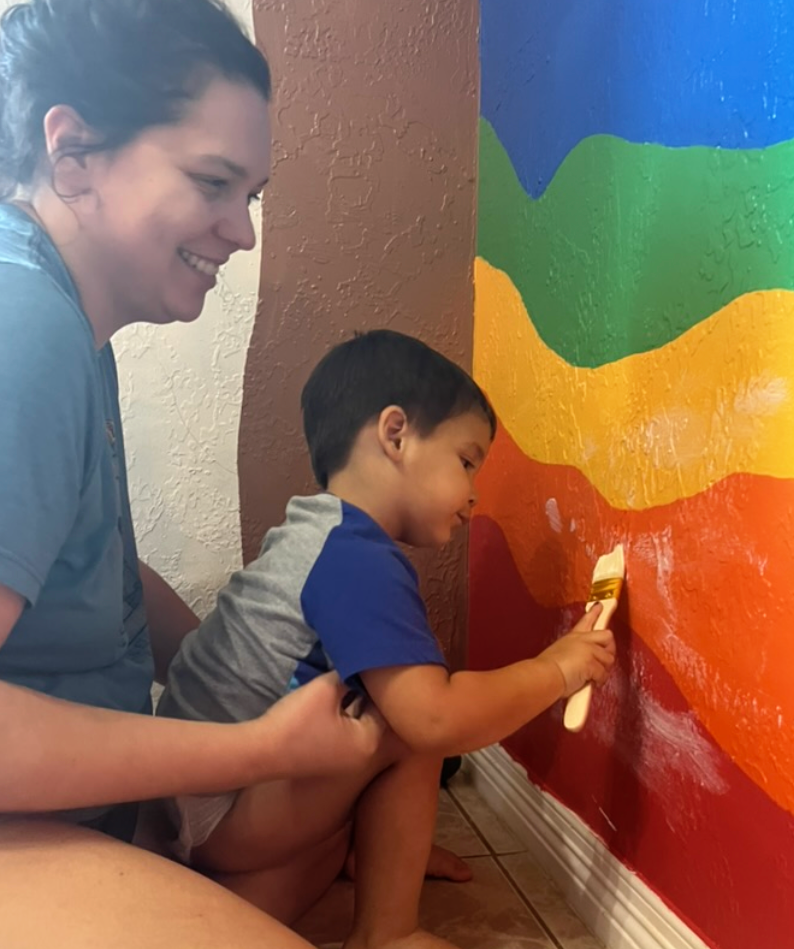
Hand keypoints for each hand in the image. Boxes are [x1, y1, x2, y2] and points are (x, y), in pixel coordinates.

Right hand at [250, 673, 385, 779]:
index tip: (371, 665)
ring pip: (357, 723)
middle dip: (365, 693)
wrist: (261, 751)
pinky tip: (333, 698)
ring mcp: (346, 760)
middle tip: (360, 669)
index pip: (385, 706)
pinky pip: (344, 732)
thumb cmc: (297, 721)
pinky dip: (341, 716)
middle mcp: (364, 755)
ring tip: (345, 679)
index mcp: (369, 742)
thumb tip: (358, 667)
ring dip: (352, 704)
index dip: (377, 683)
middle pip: (373, 715)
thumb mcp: (326, 689)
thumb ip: (347, 675)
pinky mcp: (330, 759)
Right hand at [538, 604, 615, 696]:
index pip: (586, 621)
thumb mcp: (560, 652)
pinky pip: (603, 673)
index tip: (600, 605)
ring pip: (609, 659)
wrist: (544, 675)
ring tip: (592, 676)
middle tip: (604, 659)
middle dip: (610, 648)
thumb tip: (583, 663)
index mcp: (573, 637)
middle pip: (607, 636)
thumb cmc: (547, 667)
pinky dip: (598, 681)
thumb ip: (574, 653)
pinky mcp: (592, 662)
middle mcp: (583, 640)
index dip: (594, 612)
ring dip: (603, 670)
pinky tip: (590, 682)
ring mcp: (589, 650)